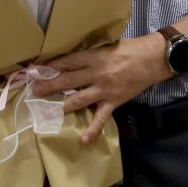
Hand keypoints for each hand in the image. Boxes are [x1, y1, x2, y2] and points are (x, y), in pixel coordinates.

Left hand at [27, 36, 170, 144]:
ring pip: (79, 99)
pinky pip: (101, 118)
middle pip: (68, 79)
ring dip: (62, 105)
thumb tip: (72, 58)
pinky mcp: (113, 101)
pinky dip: (93, 130)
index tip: (37, 69)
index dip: (51, 65)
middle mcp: (96, 73)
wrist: (152, 59)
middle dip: (49, 85)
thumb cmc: (130, 49)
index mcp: (94, 57)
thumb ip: (91, 53)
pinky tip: (83, 140)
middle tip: (34, 90)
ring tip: (47, 111)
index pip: (67, 61)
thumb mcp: (107, 45)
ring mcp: (104, 89)